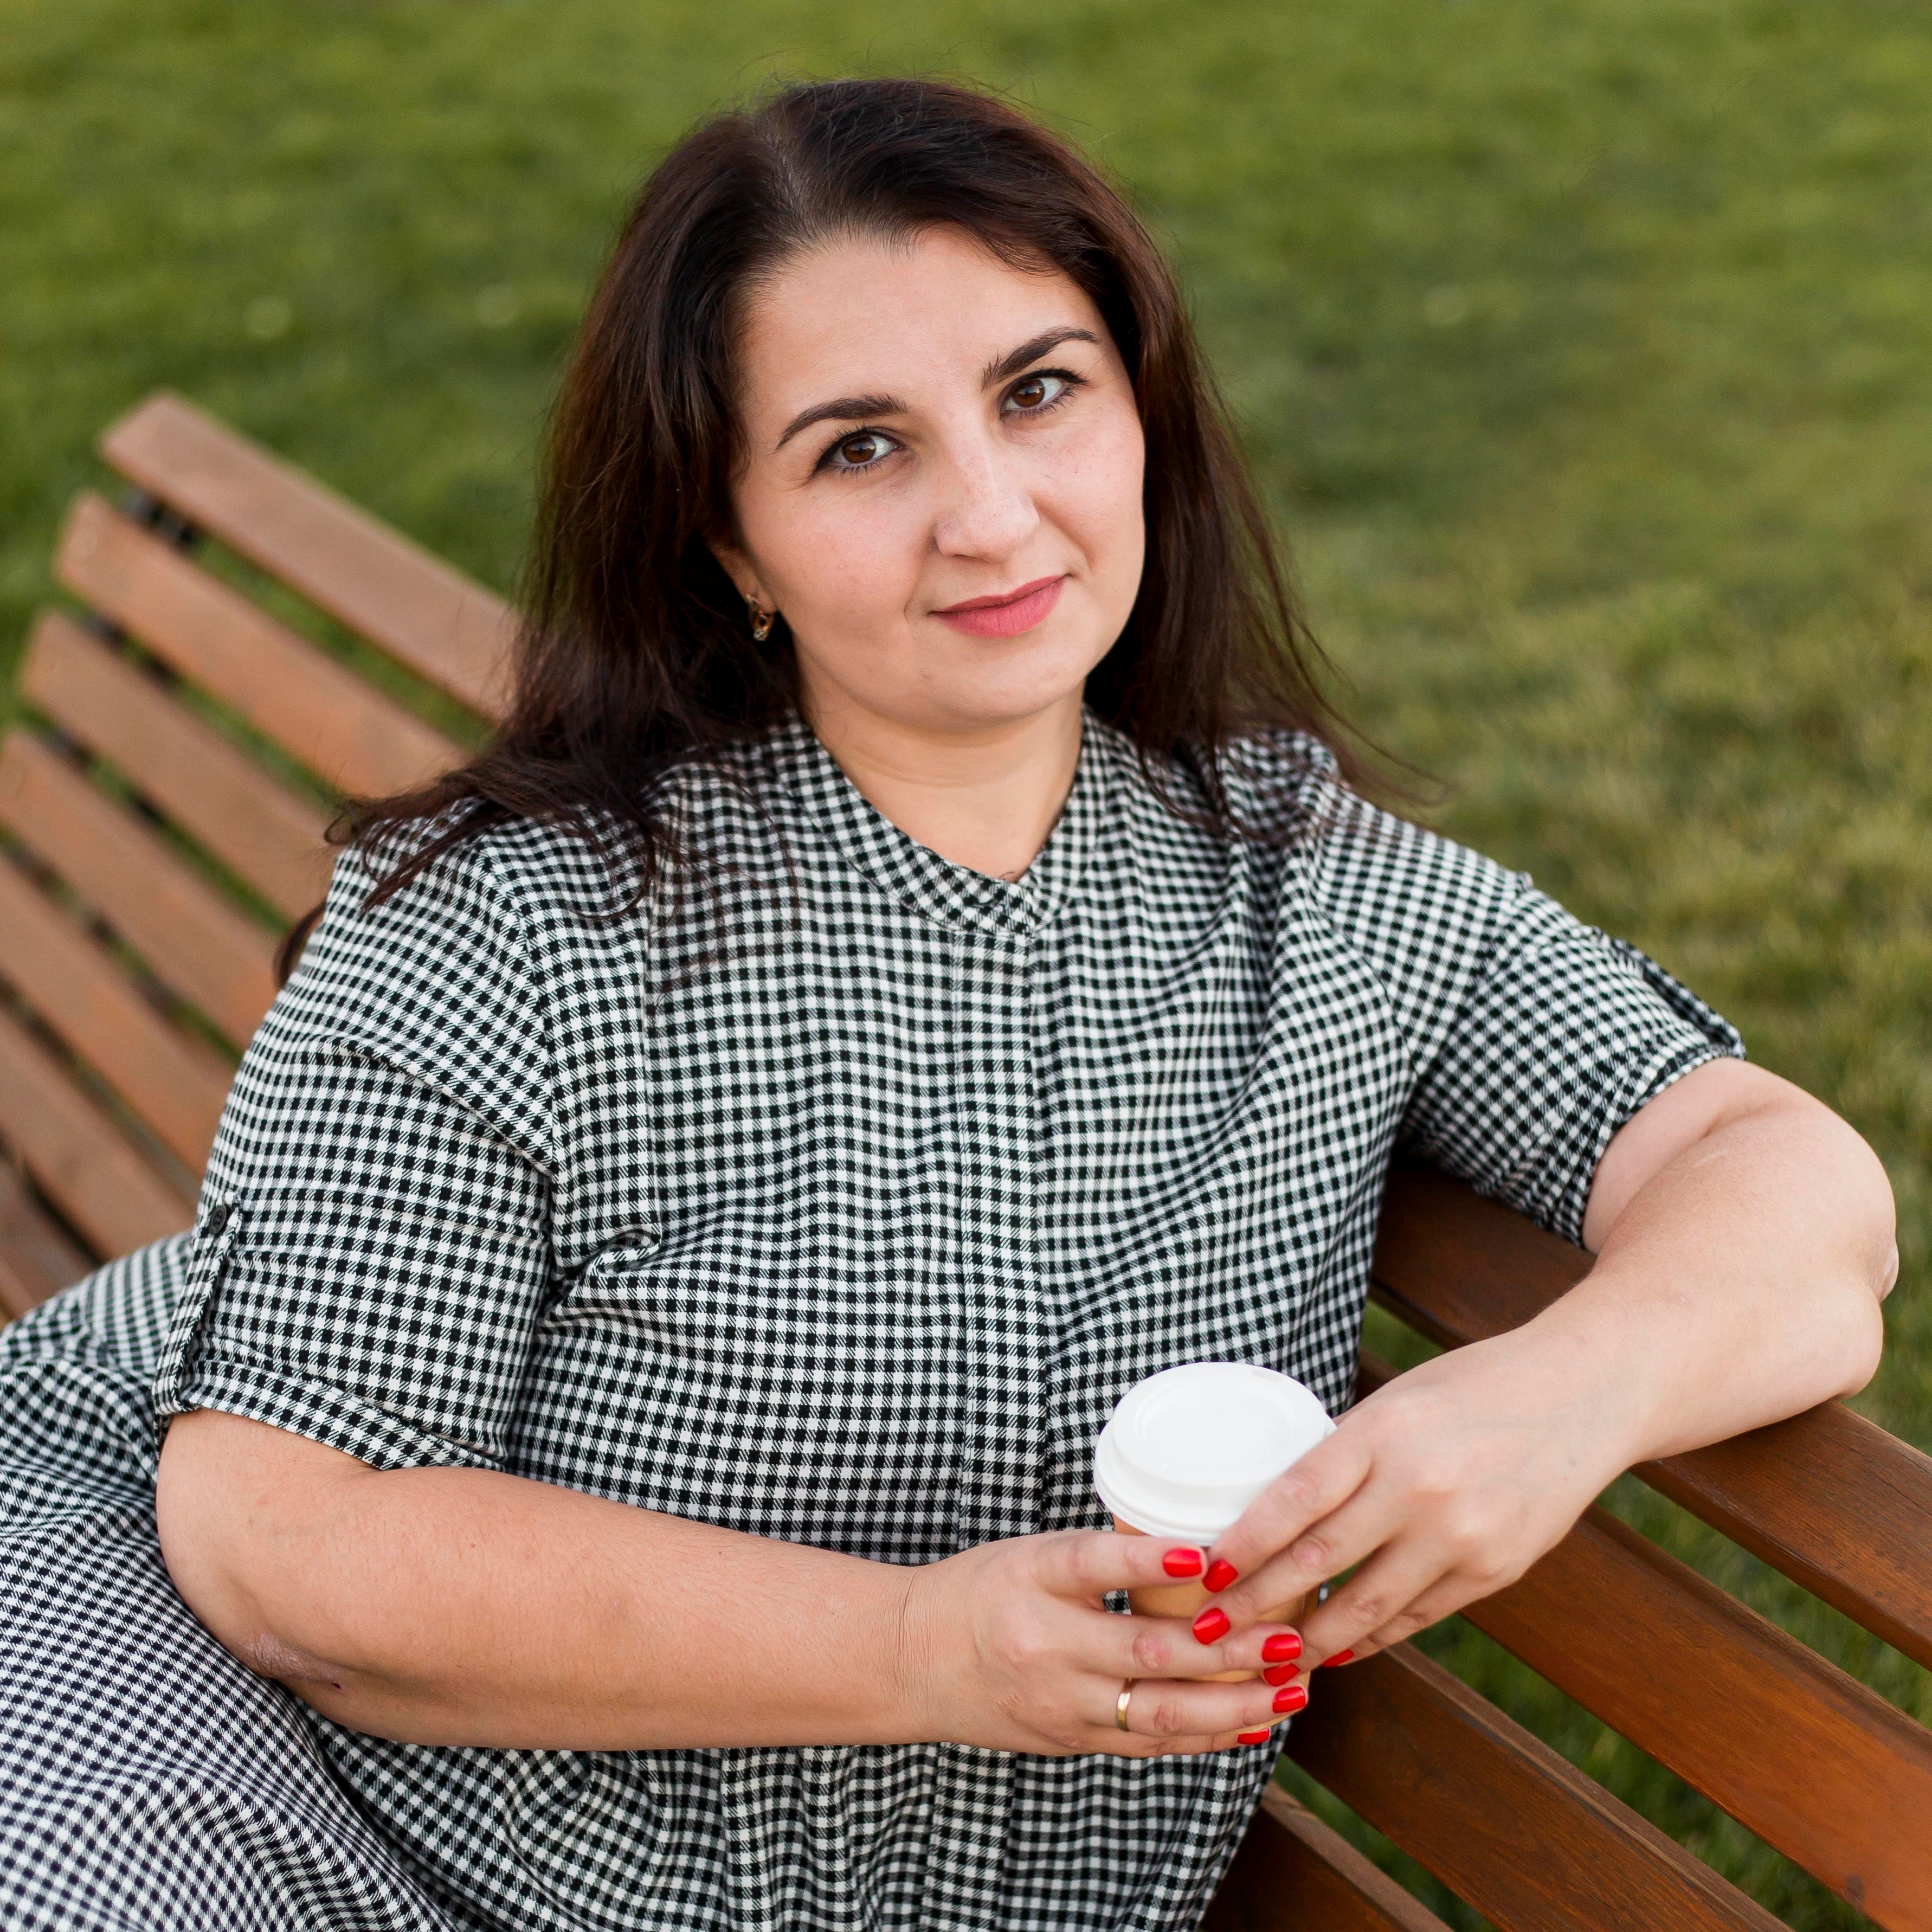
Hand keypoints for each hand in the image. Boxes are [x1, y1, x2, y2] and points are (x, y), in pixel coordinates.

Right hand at [898, 1531, 1309, 1756]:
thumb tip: (1193, 1552)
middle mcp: (1048, 1646)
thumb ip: (1100, 1558)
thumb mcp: (1030, 1554)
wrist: (911, 1660)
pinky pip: (1148, 1744)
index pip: (1097, 1564)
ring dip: (1235, 1706)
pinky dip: (1205, 1736)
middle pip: (1147, 1653)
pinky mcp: (1070, 1740)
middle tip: (1287, 1638)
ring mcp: (1061, 1704)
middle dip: (1227, 1650)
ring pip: (1160, 1713)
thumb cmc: (980, 1593)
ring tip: (1291, 1691)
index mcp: (1033, 1581)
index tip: (1209, 1554)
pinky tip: (1252, 1725)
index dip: (1153, 1560)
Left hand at [1202, 1331, 1644, 1667]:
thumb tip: (1279, 1511)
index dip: (1244, 1543)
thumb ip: (1347, 1452)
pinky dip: (1370, 1637)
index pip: (1293, 1498)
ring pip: (1365, 1607)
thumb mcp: (1398, 1399)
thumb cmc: (1474, 1386)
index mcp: (1385, 1432)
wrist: (1584, 1394)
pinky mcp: (1496, 1572)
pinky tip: (1338, 1648)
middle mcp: (1422, 1488)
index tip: (1203, 1570)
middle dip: (1256, 1603)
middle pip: (1318, 1561)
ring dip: (1308, 1640)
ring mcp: (1463, 1537)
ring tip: (1264, 1658)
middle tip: (1208, 1629)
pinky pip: (1416, 1616)